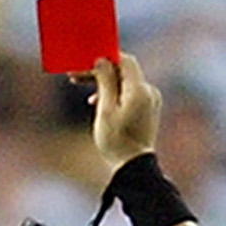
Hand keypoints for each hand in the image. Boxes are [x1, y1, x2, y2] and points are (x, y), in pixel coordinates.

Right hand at [90, 53, 162, 173]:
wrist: (133, 167)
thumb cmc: (116, 142)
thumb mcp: (105, 111)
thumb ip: (105, 82)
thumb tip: (101, 61)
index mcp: (139, 90)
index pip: (124, 61)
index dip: (104, 58)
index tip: (85, 62)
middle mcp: (148, 91)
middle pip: (123, 71)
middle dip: (100, 71)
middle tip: (75, 76)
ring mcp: (150, 100)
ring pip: (124, 82)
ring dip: (104, 83)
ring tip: (82, 89)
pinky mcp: (147, 109)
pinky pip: (129, 93)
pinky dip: (113, 93)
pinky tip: (97, 102)